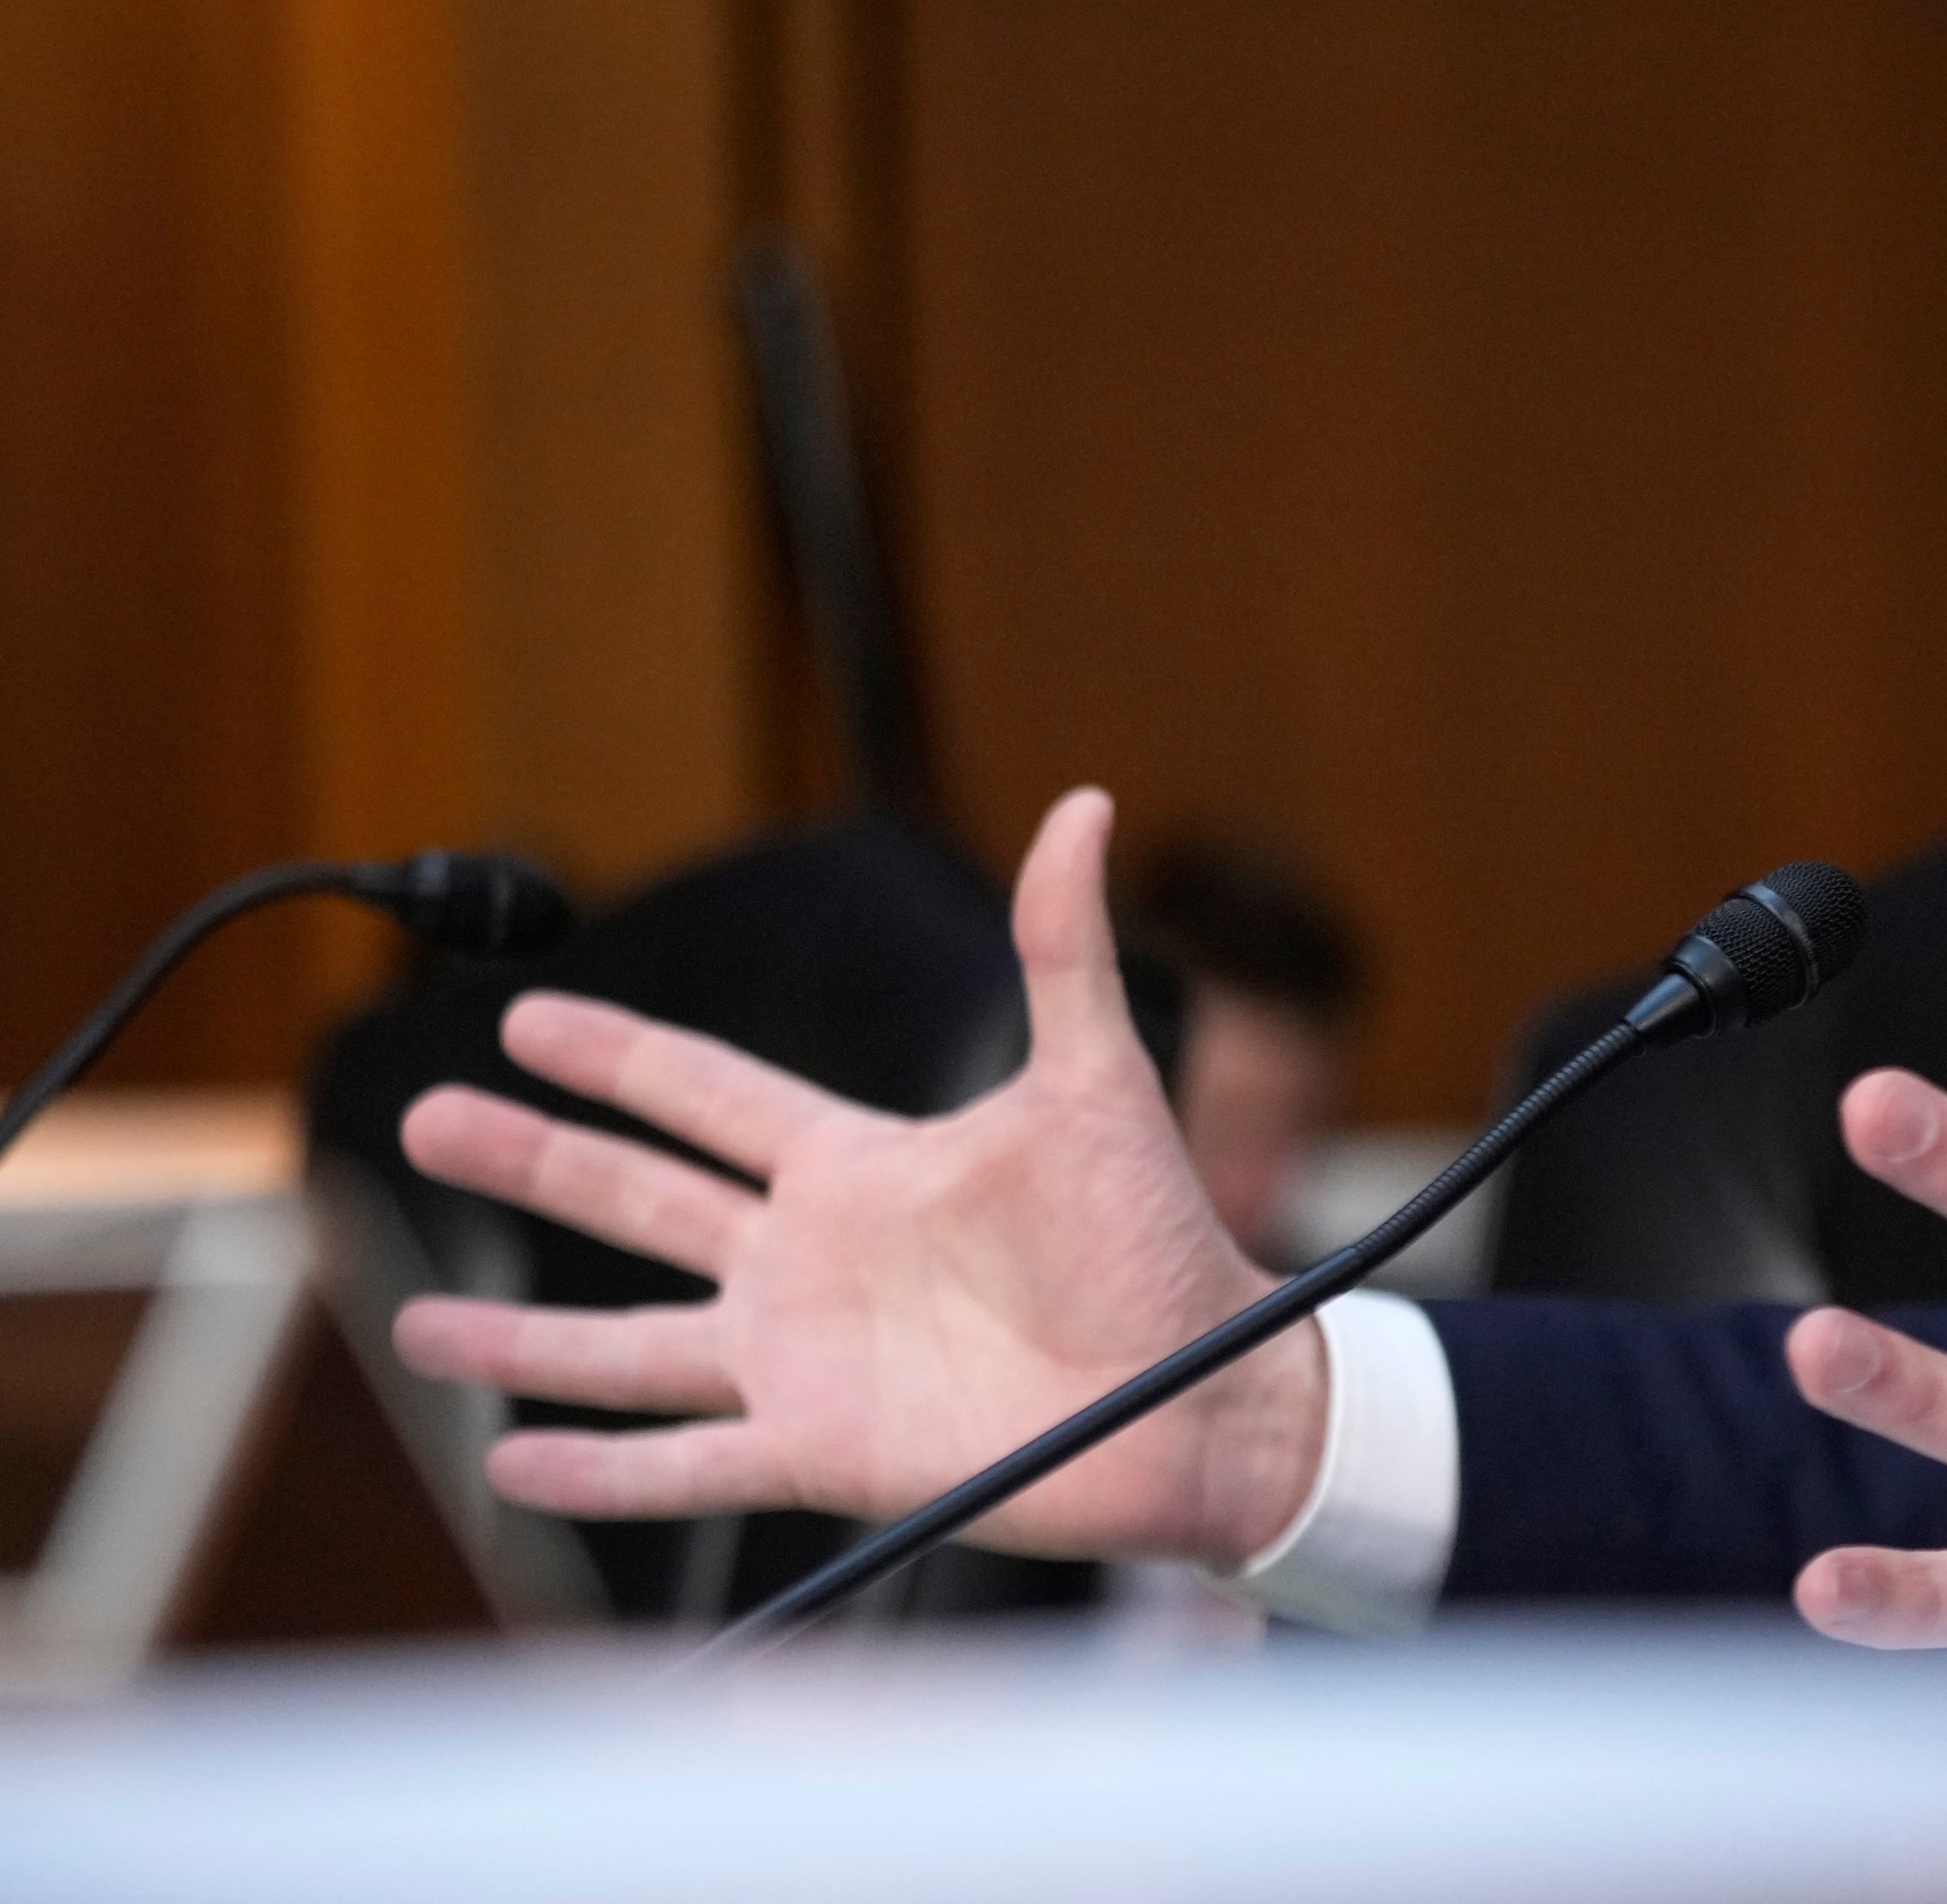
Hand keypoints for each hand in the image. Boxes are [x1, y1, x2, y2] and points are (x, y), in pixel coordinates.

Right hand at [387, 790, 1324, 1567]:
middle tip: (426, 1121)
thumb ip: (1065, 949)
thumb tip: (1085, 803)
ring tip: (416, 1330)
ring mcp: (806, 1360)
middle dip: (532, 1161)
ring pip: (628, 1347)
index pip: (709, 1096)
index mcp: (863, 1168)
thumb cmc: (1161, 1240)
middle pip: (637, 1201)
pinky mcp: (822, 1451)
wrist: (1203, 1394)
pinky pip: (685, 1463)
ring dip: (524, 1342)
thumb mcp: (1098, 1085)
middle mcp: (813, 1261)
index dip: (619, 1057)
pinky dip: (597, 1471)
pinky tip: (512, 1463)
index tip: (524, 1015)